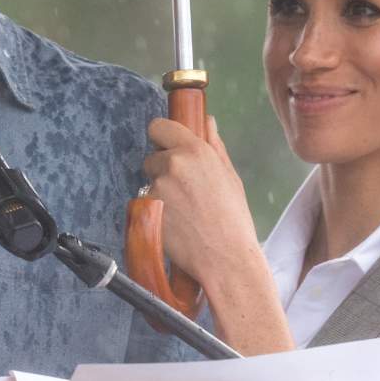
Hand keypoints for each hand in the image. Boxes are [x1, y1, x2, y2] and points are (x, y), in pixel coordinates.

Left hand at [142, 115, 260, 286]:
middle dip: (162, 170)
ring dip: (160, 192)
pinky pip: (145, 204)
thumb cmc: (233, 218)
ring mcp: (157, 187)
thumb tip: (206, 122)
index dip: (161, 137)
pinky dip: (155, 212)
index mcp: (195, 150)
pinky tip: (174, 224)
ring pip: (149, 183)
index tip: (166, 146)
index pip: (158, 127)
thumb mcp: (230, 176)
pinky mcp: (146, 209)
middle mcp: (172, 164)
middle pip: (152, 158)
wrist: (226, 258)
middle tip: (183, 191)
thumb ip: (214, 145)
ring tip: (183, 212)